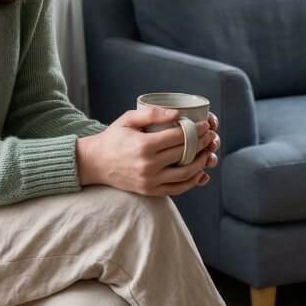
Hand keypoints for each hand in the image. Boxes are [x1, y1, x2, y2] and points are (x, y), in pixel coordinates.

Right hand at [76, 106, 220, 197]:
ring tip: (208, 153)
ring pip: (185, 174)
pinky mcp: (150, 191)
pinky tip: (200, 172)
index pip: (178, 137)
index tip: (205, 124)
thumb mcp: (127, 119)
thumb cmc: (113, 138)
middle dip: (202, 144)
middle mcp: (148, 165)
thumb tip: (177, 114)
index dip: (196, 130)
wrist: (94, 163)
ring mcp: (150, 181)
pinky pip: (177, 189)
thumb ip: (151, 114)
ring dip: (201, 163)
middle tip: (210, 136)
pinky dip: (191, 182)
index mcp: (143, 146)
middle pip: (184, 154)